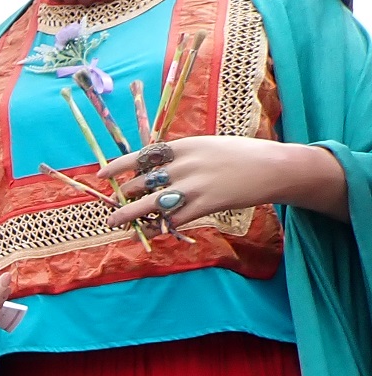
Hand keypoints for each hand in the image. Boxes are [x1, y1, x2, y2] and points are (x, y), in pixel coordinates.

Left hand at [107, 136, 348, 226]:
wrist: (274, 167)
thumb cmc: (240, 155)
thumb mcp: (207, 146)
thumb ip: (181, 157)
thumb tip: (153, 169)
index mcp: (185, 146)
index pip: (142, 156)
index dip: (119, 167)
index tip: (101, 175)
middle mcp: (185, 165)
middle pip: (142, 182)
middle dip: (125, 194)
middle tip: (116, 203)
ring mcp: (194, 186)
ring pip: (150, 203)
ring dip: (129, 214)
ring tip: (113, 221)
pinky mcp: (205, 205)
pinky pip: (173, 219)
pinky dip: (158, 226)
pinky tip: (148, 230)